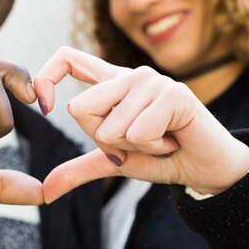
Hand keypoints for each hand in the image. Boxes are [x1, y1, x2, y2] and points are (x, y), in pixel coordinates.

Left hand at [34, 47, 248, 203]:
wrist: (206, 169)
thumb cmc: (161, 158)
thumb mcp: (114, 162)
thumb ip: (79, 168)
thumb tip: (46, 189)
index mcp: (111, 84)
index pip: (66, 59)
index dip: (46, 77)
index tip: (43, 106)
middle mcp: (128, 75)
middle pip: (80, 109)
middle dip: (104, 141)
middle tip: (137, 140)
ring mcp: (151, 80)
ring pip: (109, 126)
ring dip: (134, 147)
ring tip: (159, 140)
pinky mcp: (173, 93)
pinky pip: (138, 131)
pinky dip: (152, 148)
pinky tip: (172, 140)